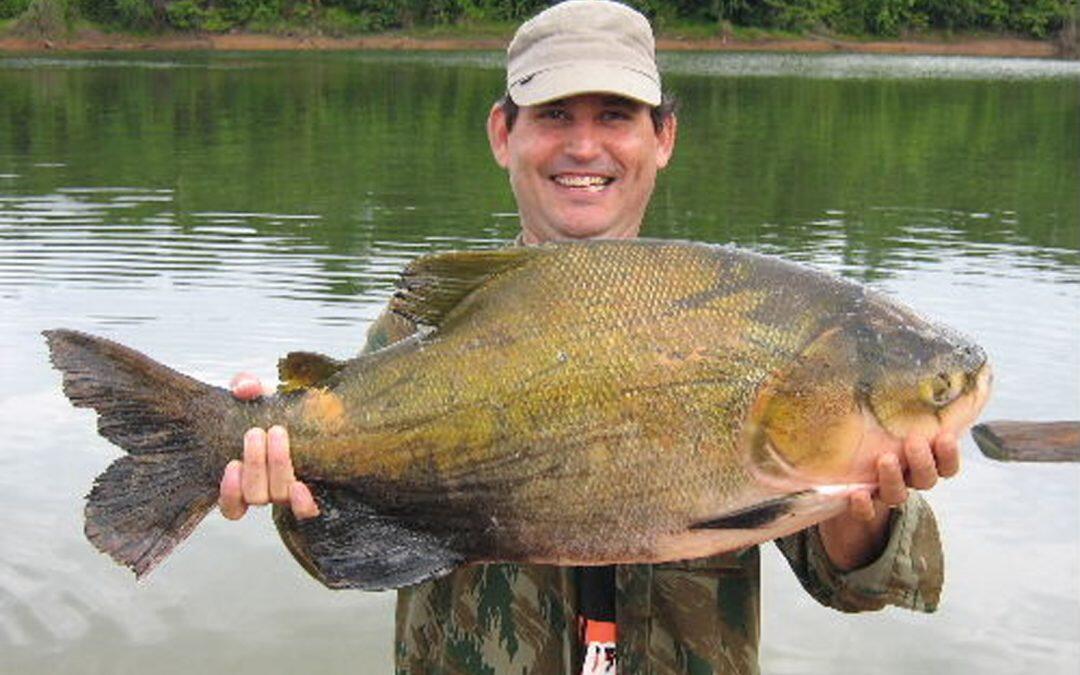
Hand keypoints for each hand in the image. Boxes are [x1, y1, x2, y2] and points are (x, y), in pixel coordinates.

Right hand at [218, 372, 319, 520]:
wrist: (311, 412)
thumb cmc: (277, 409)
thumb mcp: (258, 393)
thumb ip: (245, 385)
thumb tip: (244, 388)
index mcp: (245, 476)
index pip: (231, 505)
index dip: (229, 492)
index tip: (232, 463)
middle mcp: (266, 490)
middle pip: (255, 495)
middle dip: (254, 463)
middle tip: (256, 433)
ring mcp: (289, 493)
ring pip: (277, 497)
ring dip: (276, 467)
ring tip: (277, 433)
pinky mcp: (312, 493)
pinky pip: (305, 510)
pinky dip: (302, 502)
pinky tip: (301, 485)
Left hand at [819, 430, 959, 569]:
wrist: (843, 502)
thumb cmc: (867, 460)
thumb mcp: (883, 443)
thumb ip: (891, 429)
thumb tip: (904, 390)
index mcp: (916, 467)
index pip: (944, 466)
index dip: (949, 455)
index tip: (946, 437)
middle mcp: (906, 485)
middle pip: (926, 479)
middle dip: (922, 462)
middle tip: (914, 444)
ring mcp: (883, 499)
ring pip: (897, 495)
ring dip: (894, 479)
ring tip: (885, 460)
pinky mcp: (858, 511)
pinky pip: (864, 513)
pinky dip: (862, 505)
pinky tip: (858, 495)